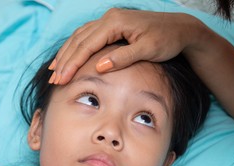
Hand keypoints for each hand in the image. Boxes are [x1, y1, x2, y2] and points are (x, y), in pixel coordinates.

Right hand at [49, 8, 205, 84]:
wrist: (179, 28)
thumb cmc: (166, 40)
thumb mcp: (147, 50)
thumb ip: (123, 57)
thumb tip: (99, 66)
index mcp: (115, 23)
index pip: (86, 45)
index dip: (72, 63)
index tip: (62, 79)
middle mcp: (109, 19)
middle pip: (78, 40)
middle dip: (65, 60)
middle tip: (54, 79)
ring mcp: (109, 20)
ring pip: (80, 36)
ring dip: (66, 53)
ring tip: (55, 70)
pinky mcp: (112, 25)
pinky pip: (87, 36)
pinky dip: (76, 47)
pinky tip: (69, 57)